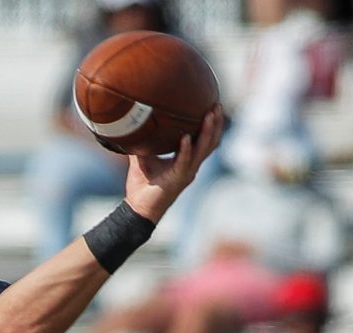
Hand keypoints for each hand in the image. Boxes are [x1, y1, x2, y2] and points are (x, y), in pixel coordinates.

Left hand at [124, 104, 223, 220]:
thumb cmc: (141, 184)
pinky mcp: (177, 180)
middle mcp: (190, 166)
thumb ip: (144, 141)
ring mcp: (186, 173)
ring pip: (203, 150)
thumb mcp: (143, 157)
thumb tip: (134, 121)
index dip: (211, 124)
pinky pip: (184, 162)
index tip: (212, 105)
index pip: (203, 140)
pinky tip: (185, 138)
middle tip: (217, 105)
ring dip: (207, 132)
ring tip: (210, 115)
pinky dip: (186, 150)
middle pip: (210, 142)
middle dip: (216, 124)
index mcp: (186, 160)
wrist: (137, 207)